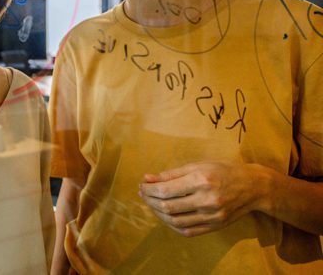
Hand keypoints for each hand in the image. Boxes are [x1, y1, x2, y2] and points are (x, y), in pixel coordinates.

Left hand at [138, 161, 268, 236]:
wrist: (254, 187)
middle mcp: (207, 200)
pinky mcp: (215, 226)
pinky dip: (172, 225)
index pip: (165, 190)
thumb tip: (148, 178)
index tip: (142, 185)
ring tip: (152, 204)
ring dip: (158, 214)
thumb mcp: (198, 165)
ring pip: (175, 221)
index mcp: (201, 180)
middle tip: (143, 194)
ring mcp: (212, 216)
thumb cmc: (224, 170)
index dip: (148, 189)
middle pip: (168, 207)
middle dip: (149, 201)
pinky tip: (166, 215)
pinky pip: (187, 231)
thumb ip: (172, 173)